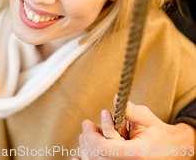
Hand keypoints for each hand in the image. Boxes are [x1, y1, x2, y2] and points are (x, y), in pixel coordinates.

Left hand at [72, 100, 195, 158]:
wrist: (171, 150)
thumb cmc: (158, 133)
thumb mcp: (147, 118)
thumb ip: (130, 111)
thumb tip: (115, 99)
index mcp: (135, 154)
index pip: (104, 148)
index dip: (93, 135)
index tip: (89, 121)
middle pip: (97, 156)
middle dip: (88, 138)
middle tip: (87, 124)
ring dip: (88, 147)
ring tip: (89, 133)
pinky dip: (89, 158)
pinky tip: (80, 154)